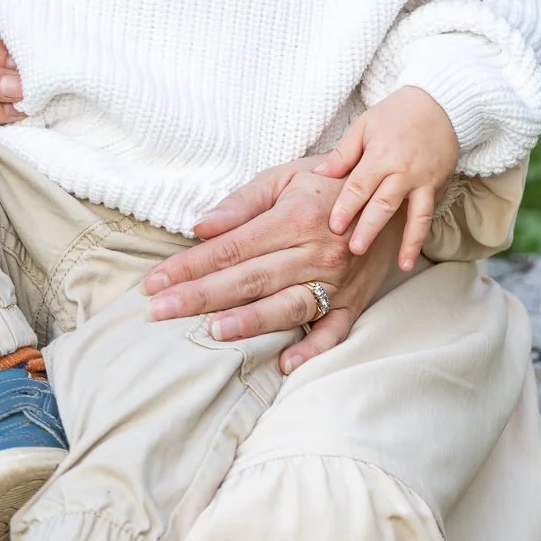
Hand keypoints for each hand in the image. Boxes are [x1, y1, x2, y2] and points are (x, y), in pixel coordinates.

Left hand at [143, 161, 402, 373]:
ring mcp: (337, 280)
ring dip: (250, 321)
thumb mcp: (284, 176)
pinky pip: (334, 331)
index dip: (190, 265)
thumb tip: (200, 227)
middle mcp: (315, 250)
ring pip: (287, 305)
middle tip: (159, 311)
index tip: (154, 282)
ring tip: (213, 332)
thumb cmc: (326, 183)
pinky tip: (285, 363)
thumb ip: (242, 202)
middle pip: (249, 278)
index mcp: (295, 216)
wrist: (387, 194)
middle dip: (200, 296)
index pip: (231, 247)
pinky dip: (312, 349)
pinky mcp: (354, 301)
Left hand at [312, 87, 459, 271]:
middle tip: (354, 250)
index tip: (334, 226)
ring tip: (399, 267)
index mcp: (381, 155)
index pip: (360, 185)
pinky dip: (421, 238)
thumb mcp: (364, 126)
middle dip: (369, 228)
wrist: (439, 105)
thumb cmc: (395, 114)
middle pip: (384, 204)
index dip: (347, 207)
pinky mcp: (437, 187)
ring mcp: (423, 181)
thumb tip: (319, 175)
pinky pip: (429, 215)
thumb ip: (343, 154)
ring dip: (406, 242)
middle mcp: (403, 171)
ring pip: (413, 215)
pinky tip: (412, 257)